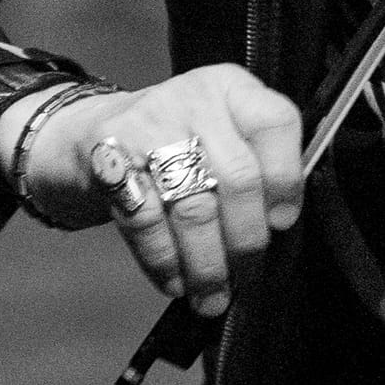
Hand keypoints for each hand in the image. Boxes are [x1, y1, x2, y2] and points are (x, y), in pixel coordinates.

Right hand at [0, 66, 302, 317]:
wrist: (98, 130)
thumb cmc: (180, 141)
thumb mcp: (224, 129)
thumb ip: (259, 162)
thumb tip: (280, 231)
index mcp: (231, 88)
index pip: (275, 123)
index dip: (286, 179)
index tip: (283, 222)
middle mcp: (192, 98)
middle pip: (238, 178)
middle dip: (246, 240)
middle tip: (248, 274)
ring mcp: (147, 126)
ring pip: (193, 208)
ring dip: (207, 264)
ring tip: (213, 296)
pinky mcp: (108, 159)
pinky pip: (146, 223)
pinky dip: (164, 261)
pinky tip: (176, 283)